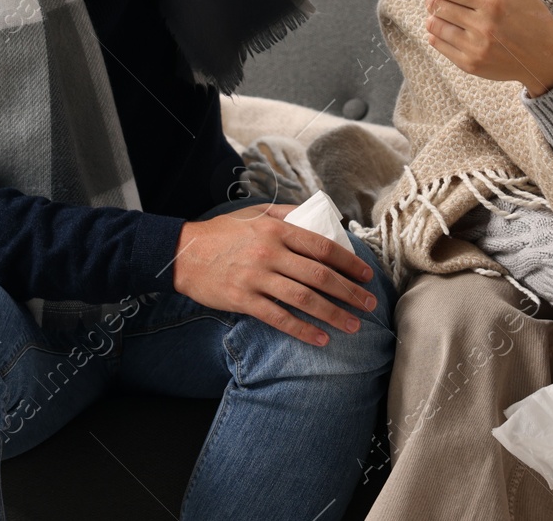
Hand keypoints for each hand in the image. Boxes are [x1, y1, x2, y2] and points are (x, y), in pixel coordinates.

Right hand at [171, 203, 377, 346]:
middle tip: (369, 303)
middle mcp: (270, 253)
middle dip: (349, 291)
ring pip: (304, 299)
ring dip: (333, 314)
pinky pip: (279, 318)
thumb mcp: (257, 213)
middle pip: (319, 275)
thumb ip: (289, 214)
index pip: (322, 247)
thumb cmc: (223, 232)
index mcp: (277, 230)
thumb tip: (321, 217)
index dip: (348, 263)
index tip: (366, 274)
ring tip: (353, 325)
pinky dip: (302, 330)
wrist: (182, 254)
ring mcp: (256, 278)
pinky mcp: (242, 300)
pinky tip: (320, 338)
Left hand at [399, 0, 552, 95]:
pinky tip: (458, 27)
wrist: (547, 59)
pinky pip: (437, 43)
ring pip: (433, 23)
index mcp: (492, 1)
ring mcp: (474, 48)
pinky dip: (439, 31)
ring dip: (437, 12)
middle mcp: (482, 26)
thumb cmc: (531, 16)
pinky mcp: (469, 65)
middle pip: (435, 3)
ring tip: (456, 10)